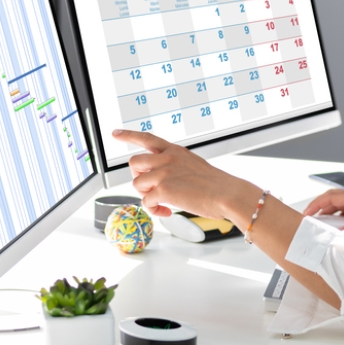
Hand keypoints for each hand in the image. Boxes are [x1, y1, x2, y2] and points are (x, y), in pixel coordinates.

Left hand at [113, 129, 255, 219]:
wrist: (228, 193)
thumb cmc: (217, 185)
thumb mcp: (195, 166)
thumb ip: (176, 167)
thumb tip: (163, 181)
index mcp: (175, 151)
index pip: (147, 138)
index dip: (129, 135)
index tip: (115, 134)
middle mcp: (167, 158)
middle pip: (134, 162)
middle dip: (139, 177)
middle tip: (152, 189)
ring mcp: (164, 172)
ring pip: (137, 183)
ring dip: (147, 195)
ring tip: (162, 202)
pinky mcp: (163, 189)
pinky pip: (146, 201)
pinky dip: (154, 209)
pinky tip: (167, 211)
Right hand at [302, 189, 343, 238]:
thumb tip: (340, 234)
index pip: (331, 197)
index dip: (316, 204)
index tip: (307, 212)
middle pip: (331, 199)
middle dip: (317, 207)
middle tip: (307, 217)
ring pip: (337, 207)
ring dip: (327, 214)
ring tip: (318, 225)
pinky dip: (337, 220)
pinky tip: (335, 229)